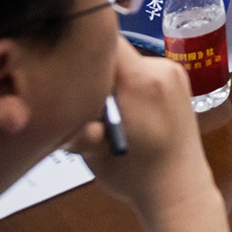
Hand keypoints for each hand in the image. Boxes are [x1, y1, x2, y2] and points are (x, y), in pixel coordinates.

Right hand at [70, 41, 231, 231]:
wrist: (179, 188)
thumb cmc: (135, 175)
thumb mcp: (92, 153)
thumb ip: (75, 124)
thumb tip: (51, 107)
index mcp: (140, 81)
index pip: (106, 42)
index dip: (82, 49)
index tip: (66, 66)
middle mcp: (161, 68)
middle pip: (117, 52)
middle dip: (96, 70)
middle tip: (81, 96)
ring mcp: (174, 73)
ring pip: (130, 62)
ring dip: (114, 78)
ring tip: (105, 109)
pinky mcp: (180, 81)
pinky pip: (145, 70)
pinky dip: (130, 83)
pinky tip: (125, 110)